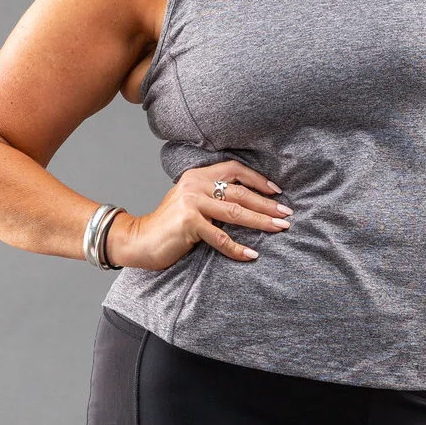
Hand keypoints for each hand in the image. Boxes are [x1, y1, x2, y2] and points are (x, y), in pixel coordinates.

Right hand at [107, 161, 291, 270]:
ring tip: (280, 228)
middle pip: (240, 192)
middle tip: (286, 214)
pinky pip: (220, 237)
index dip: (258, 179)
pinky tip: (252, 255)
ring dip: (261, 221)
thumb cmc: (169, 226)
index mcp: (198, 175)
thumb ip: (212, 196)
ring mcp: (191, 202)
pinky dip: (238, 248)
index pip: (234, 169)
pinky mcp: (188, 222)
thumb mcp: (190, 202)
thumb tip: (248, 203)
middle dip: (267, 204)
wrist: (138, 240)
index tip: (277, 191)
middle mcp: (195, 184)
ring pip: (236, 211)